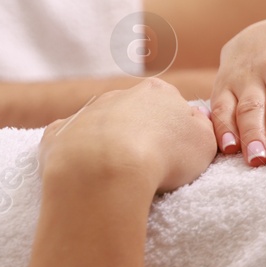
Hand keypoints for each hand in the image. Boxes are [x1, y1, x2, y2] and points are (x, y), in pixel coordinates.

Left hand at [39, 78, 215, 192]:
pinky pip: (72, 141)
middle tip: (150, 165)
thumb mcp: (206, 142)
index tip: (177, 152)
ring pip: (102, 126)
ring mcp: (87, 112)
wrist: (107, 168)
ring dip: (110, 144)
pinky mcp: (60, 132)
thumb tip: (195, 120)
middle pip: (134, 113)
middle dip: (140, 134)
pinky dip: (79, 154)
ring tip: (120, 174)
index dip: (176, 129)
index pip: (171, 104)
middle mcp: (120, 95)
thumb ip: (204, 128)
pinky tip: (88, 173)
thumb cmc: (164, 155)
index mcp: (157, 93)